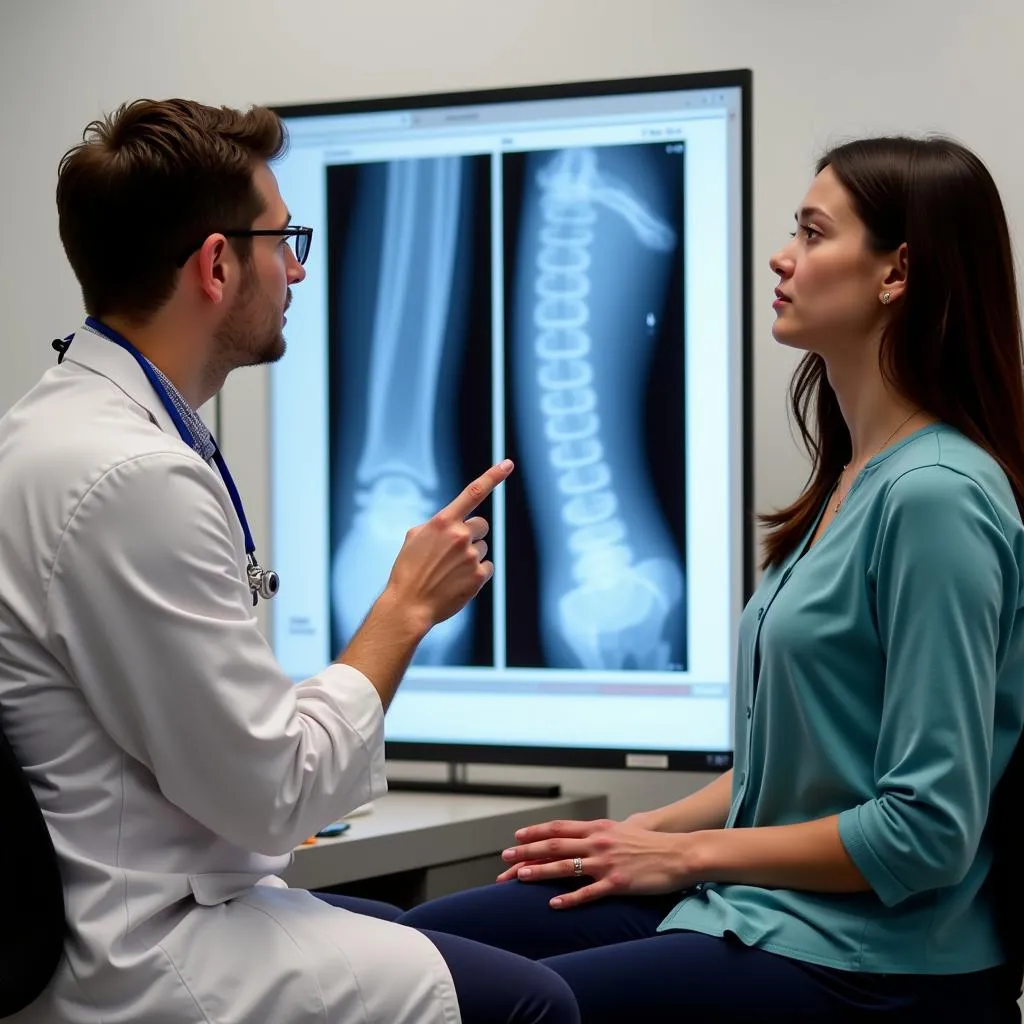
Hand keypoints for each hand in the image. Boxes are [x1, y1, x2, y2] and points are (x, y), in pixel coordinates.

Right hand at [385, 460, 513, 627]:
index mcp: (443, 522)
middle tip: (454, 552)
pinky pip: (488, 567)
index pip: (473, 492)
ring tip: (450, 571)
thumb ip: (436, 525)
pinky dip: (477, 574)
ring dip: (471, 557)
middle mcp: (460, 535)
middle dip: (472, 535)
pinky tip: (459, 582)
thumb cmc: (408, 571)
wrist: (409, 605)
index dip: (493, 476)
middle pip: (482, 526)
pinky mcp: (479, 576)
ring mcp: (472, 556)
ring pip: (483, 548)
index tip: (508, 464)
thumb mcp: (414, 538)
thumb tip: (450, 524)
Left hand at [499, 818, 696, 908]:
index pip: (559, 828)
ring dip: (540, 871)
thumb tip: (585, 835)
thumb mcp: (623, 830)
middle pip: (555, 844)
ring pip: (565, 866)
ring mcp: (607, 863)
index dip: (536, 832)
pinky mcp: (617, 883)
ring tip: (519, 876)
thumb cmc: (652, 843)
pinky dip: (569, 898)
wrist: (679, 853)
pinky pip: (588, 892)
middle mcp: (598, 842)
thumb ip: (601, 833)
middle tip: (506, 857)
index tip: (517, 837)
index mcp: (599, 828)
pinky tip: (553, 904)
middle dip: (528, 851)